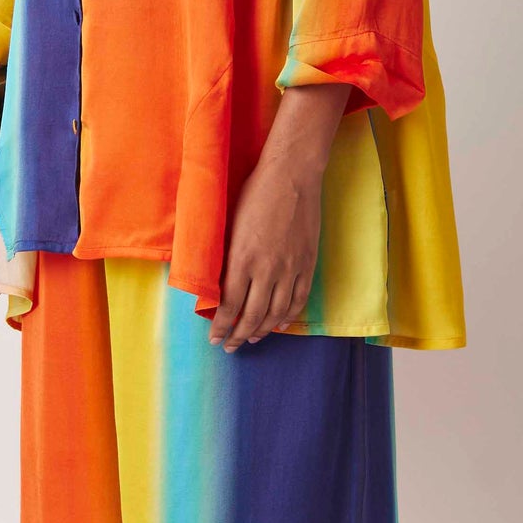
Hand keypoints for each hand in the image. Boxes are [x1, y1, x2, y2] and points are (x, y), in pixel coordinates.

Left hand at [208, 82, 349, 348]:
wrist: (292, 175)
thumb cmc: (255, 193)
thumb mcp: (230, 224)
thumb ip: (225, 257)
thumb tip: (217, 284)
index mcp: (241, 259)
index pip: (228, 306)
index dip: (221, 327)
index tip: (215, 338)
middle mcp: (266, 270)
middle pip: (252, 315)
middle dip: (238, 335)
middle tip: (231, 346)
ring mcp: (290, 269)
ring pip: (275, 313)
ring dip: (261, 330)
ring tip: (252, 339)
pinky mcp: (307, 264)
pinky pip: (297, 300)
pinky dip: (288, 317)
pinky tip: (279, 325)